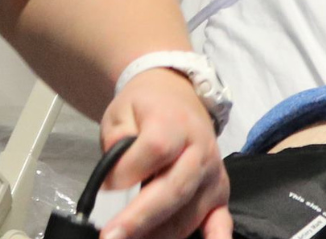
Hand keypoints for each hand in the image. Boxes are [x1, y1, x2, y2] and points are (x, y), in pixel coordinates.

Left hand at [97, 70, 230, 238]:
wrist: (178, 99)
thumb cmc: (144, 110)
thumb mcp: (120, 114)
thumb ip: (116, 145)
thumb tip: (114, 184)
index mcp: (174, 124)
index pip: (154, 150)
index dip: (127, 172)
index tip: (103, 188)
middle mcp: (200, 151)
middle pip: (173, 190)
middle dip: (140, 219)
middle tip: (111, 237)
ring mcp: (213, 175)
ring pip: (188, 214)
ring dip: (158, 234)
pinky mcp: (221, 194)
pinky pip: (221, 221)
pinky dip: (216, 237)